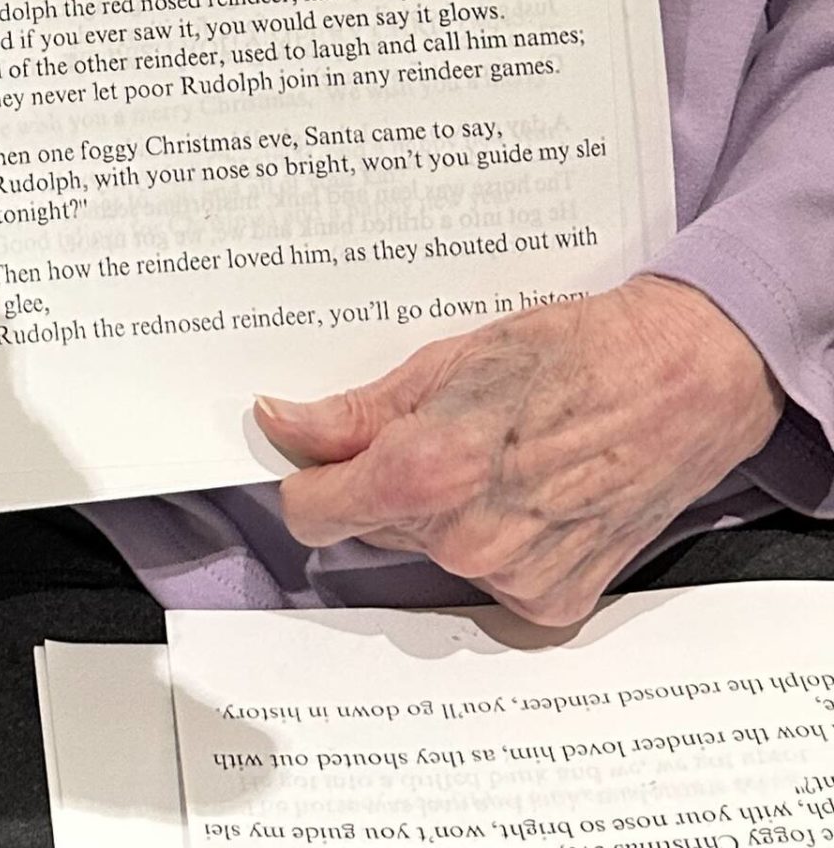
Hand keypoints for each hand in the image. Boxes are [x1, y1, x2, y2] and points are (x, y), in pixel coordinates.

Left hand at [259, 276, 782, 625]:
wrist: (679, 385)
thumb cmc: (568, 355)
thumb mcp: (445, 362)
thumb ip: (356, 412)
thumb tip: (282, 424)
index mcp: (426, 474)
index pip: (312, 513)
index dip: (308, 477)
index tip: (316, 453)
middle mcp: (464, 542)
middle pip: (372, 527)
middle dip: (384, 484)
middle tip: (436, 431)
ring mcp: (512, 581)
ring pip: (430, 553)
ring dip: (442, 515)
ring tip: (497, 455)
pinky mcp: (553, 605)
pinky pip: (488, 578)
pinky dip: (497, 542)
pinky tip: (533, 493)